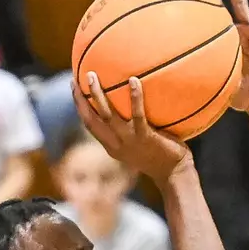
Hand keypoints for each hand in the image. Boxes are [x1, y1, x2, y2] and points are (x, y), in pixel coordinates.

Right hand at [76, 73, 192, 182]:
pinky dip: (135, 97)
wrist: (174, 174)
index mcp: (112, 146)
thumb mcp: (139, 143)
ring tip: (92, 75)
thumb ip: (132, 127)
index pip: (90, 124)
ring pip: (108, 116)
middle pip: (91, 120)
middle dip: (80, 100)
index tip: (74, 87)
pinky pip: (138, 115)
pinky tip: (134, 80)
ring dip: (97, 95)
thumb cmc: (161, 155)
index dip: (80, 106)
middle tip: (76, 78)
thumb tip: (132, 99)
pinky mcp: (145, 137)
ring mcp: (130, 141)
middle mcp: (116, 144)